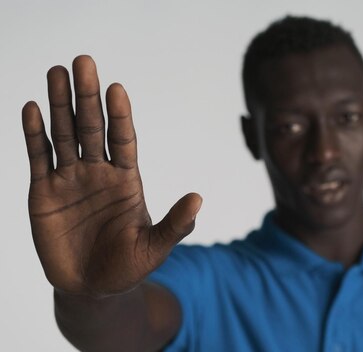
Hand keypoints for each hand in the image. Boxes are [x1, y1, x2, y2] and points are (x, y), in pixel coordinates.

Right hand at [22, 55, 201, 296]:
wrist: (92, 288)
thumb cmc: (128, 266)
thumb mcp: (155, 248)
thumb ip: (175, 224)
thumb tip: (199, 199)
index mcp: (127, 179)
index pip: (124, 139)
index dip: (120, 115)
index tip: (116, 88)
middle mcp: (99, 172)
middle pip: (92, 127)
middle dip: (87, 96)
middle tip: (84, 62)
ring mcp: (70, 180)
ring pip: (63, 134)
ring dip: (59, 104)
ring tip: (57, 72)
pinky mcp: (43, 192)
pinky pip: (38, 157)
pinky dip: (33, 134)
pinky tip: (32, 108)